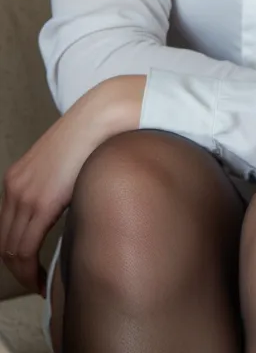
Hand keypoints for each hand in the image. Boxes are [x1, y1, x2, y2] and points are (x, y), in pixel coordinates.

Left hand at [0, 75, 145, 295]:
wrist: (98, 120)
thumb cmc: (90, 140)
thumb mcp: (63, 167)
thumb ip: (56, 190)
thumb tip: (65, 212)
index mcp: (17, 179)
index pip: (5, 229)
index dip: (15, 255)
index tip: (32, 269)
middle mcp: (13, 188)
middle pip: (4, 242)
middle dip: (17, 269)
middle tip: (36, 282)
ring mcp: (24, 195)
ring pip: (11, 250)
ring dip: (24, 273)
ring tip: (40, 284)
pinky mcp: (39, 202)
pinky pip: (25, 248)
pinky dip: (30, 270)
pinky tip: (43, 278)